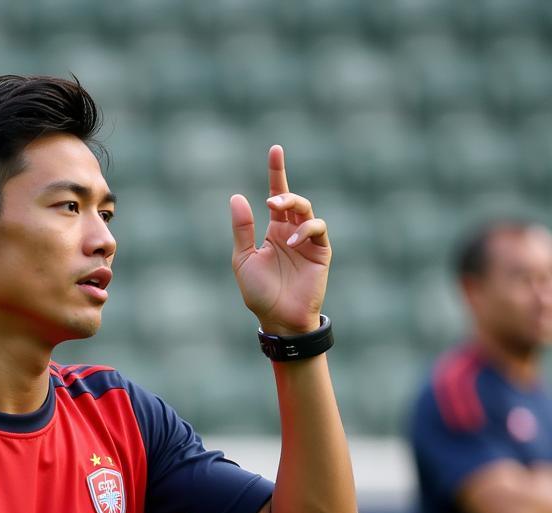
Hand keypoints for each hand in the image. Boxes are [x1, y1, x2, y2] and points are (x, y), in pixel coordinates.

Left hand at [230, 144, 330, 336]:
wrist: (279, 318)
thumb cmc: (259, 293)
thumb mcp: (243, 259)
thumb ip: (242, 229)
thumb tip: (237, 197)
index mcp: (273, 231)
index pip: (277, 195)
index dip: (277, 172)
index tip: (275, 149)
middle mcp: (291, 231)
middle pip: (292, 199)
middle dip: (284, 191)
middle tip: (273, 198)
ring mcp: (307, 241)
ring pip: (307, 210)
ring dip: (294, 207)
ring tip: (280, 221)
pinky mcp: (321, 251)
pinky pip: (318, 229)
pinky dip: (306, 229)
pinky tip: (293, 242)